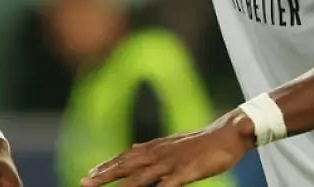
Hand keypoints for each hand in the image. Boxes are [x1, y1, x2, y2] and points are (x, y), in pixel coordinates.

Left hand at [81, 111, 253, 186]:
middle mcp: (159, 153)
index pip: (125, 157)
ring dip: (120, 184)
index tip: (88, 174)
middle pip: (126, 165)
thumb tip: (133, 146)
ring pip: (140, 176)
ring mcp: (172, 162)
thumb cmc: (202, 141)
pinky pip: (168, 185)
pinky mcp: (187, 171)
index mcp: (155, 147)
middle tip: (84, 182)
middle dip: (104, 174)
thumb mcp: (172, 143)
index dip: (106, 166)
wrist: (229, 132)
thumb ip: (152, 147)